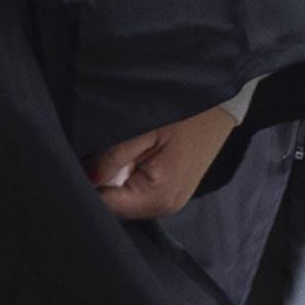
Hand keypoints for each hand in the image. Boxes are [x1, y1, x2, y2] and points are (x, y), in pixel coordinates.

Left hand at [86, 104, 236, 219]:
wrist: (223, 97)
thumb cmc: (188, 110)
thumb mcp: (144, 129)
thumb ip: (112, 158)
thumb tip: (86, 179)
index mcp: (158, 197)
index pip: (106, 206)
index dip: (88, 185)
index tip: (81, 163)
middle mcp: (166, 207)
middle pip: (116, 206)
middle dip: (102, 183)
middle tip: (96, 154)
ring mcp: (172, 200)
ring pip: (127, 199)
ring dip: (116, 180)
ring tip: (116, 152)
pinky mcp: (174, 189)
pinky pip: (140, 192)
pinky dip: (129, 177)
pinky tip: (131, 156)